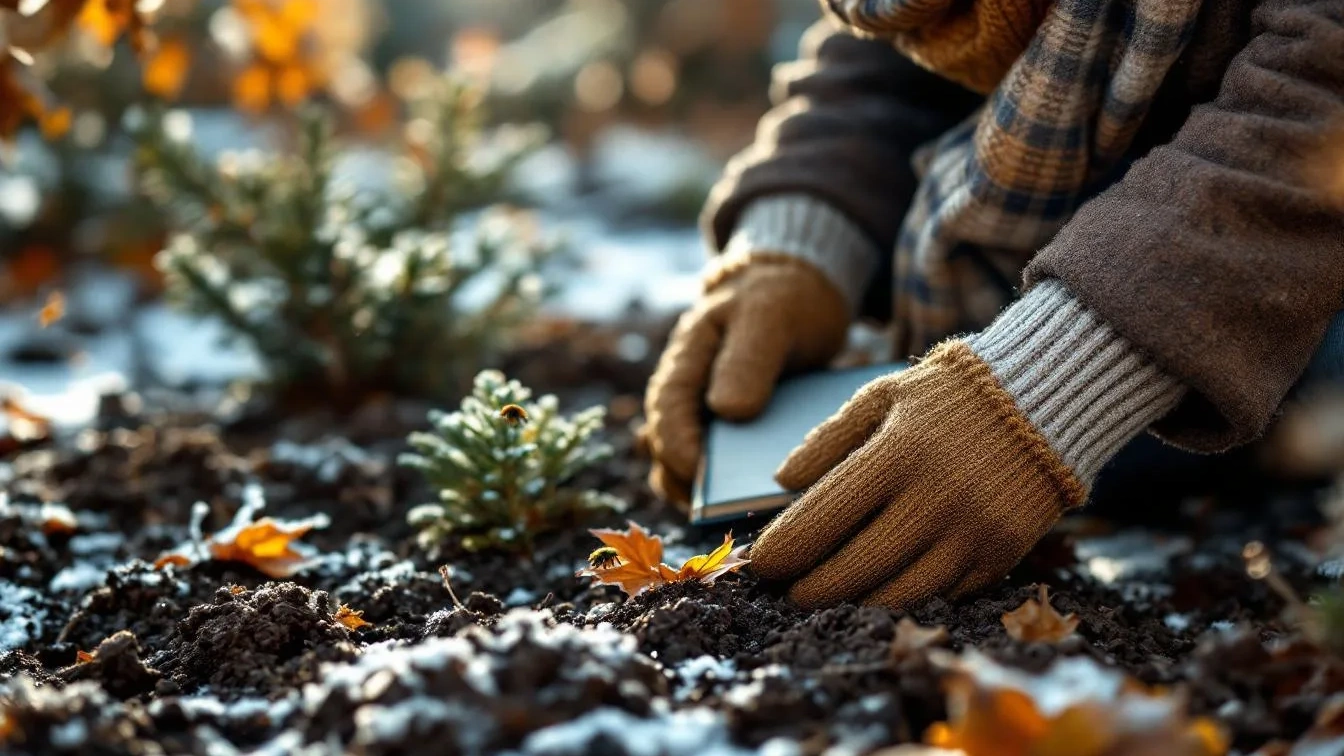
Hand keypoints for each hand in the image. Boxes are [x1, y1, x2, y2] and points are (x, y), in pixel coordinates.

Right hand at [644, 255, 849, 503]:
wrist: (800, 293)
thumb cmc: (779, 299)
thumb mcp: (768, 316)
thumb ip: (747, 358)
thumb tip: (726, 411)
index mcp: (685, 363)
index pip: (666, 411)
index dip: (676, 445)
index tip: (696, 473)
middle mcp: (689, 399)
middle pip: (672, 452)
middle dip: (691, 485)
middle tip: (719, 511)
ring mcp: (711, 421)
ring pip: (697, 471)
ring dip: (714, 496)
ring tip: (746, 517)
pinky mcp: (738, 439)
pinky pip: (732, 473)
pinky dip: (743, 490)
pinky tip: (774, 506)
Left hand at [749, 341, 1086, 608]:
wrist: (1043, 400)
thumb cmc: (947, 397)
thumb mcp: (882, 397)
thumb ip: (828, 439)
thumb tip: (780, 482)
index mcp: (898, 453)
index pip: (824, 517)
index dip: (786, 549)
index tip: (761, 564)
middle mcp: (938, 497)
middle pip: (858, 567)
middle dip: (813, 589)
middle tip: (789, 594)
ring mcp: (974, 531)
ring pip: (901, 593)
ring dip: (857, 604)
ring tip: (831, 599)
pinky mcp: (1002, 553)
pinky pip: (945, 594)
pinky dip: (909, 597)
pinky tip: (884, 589)